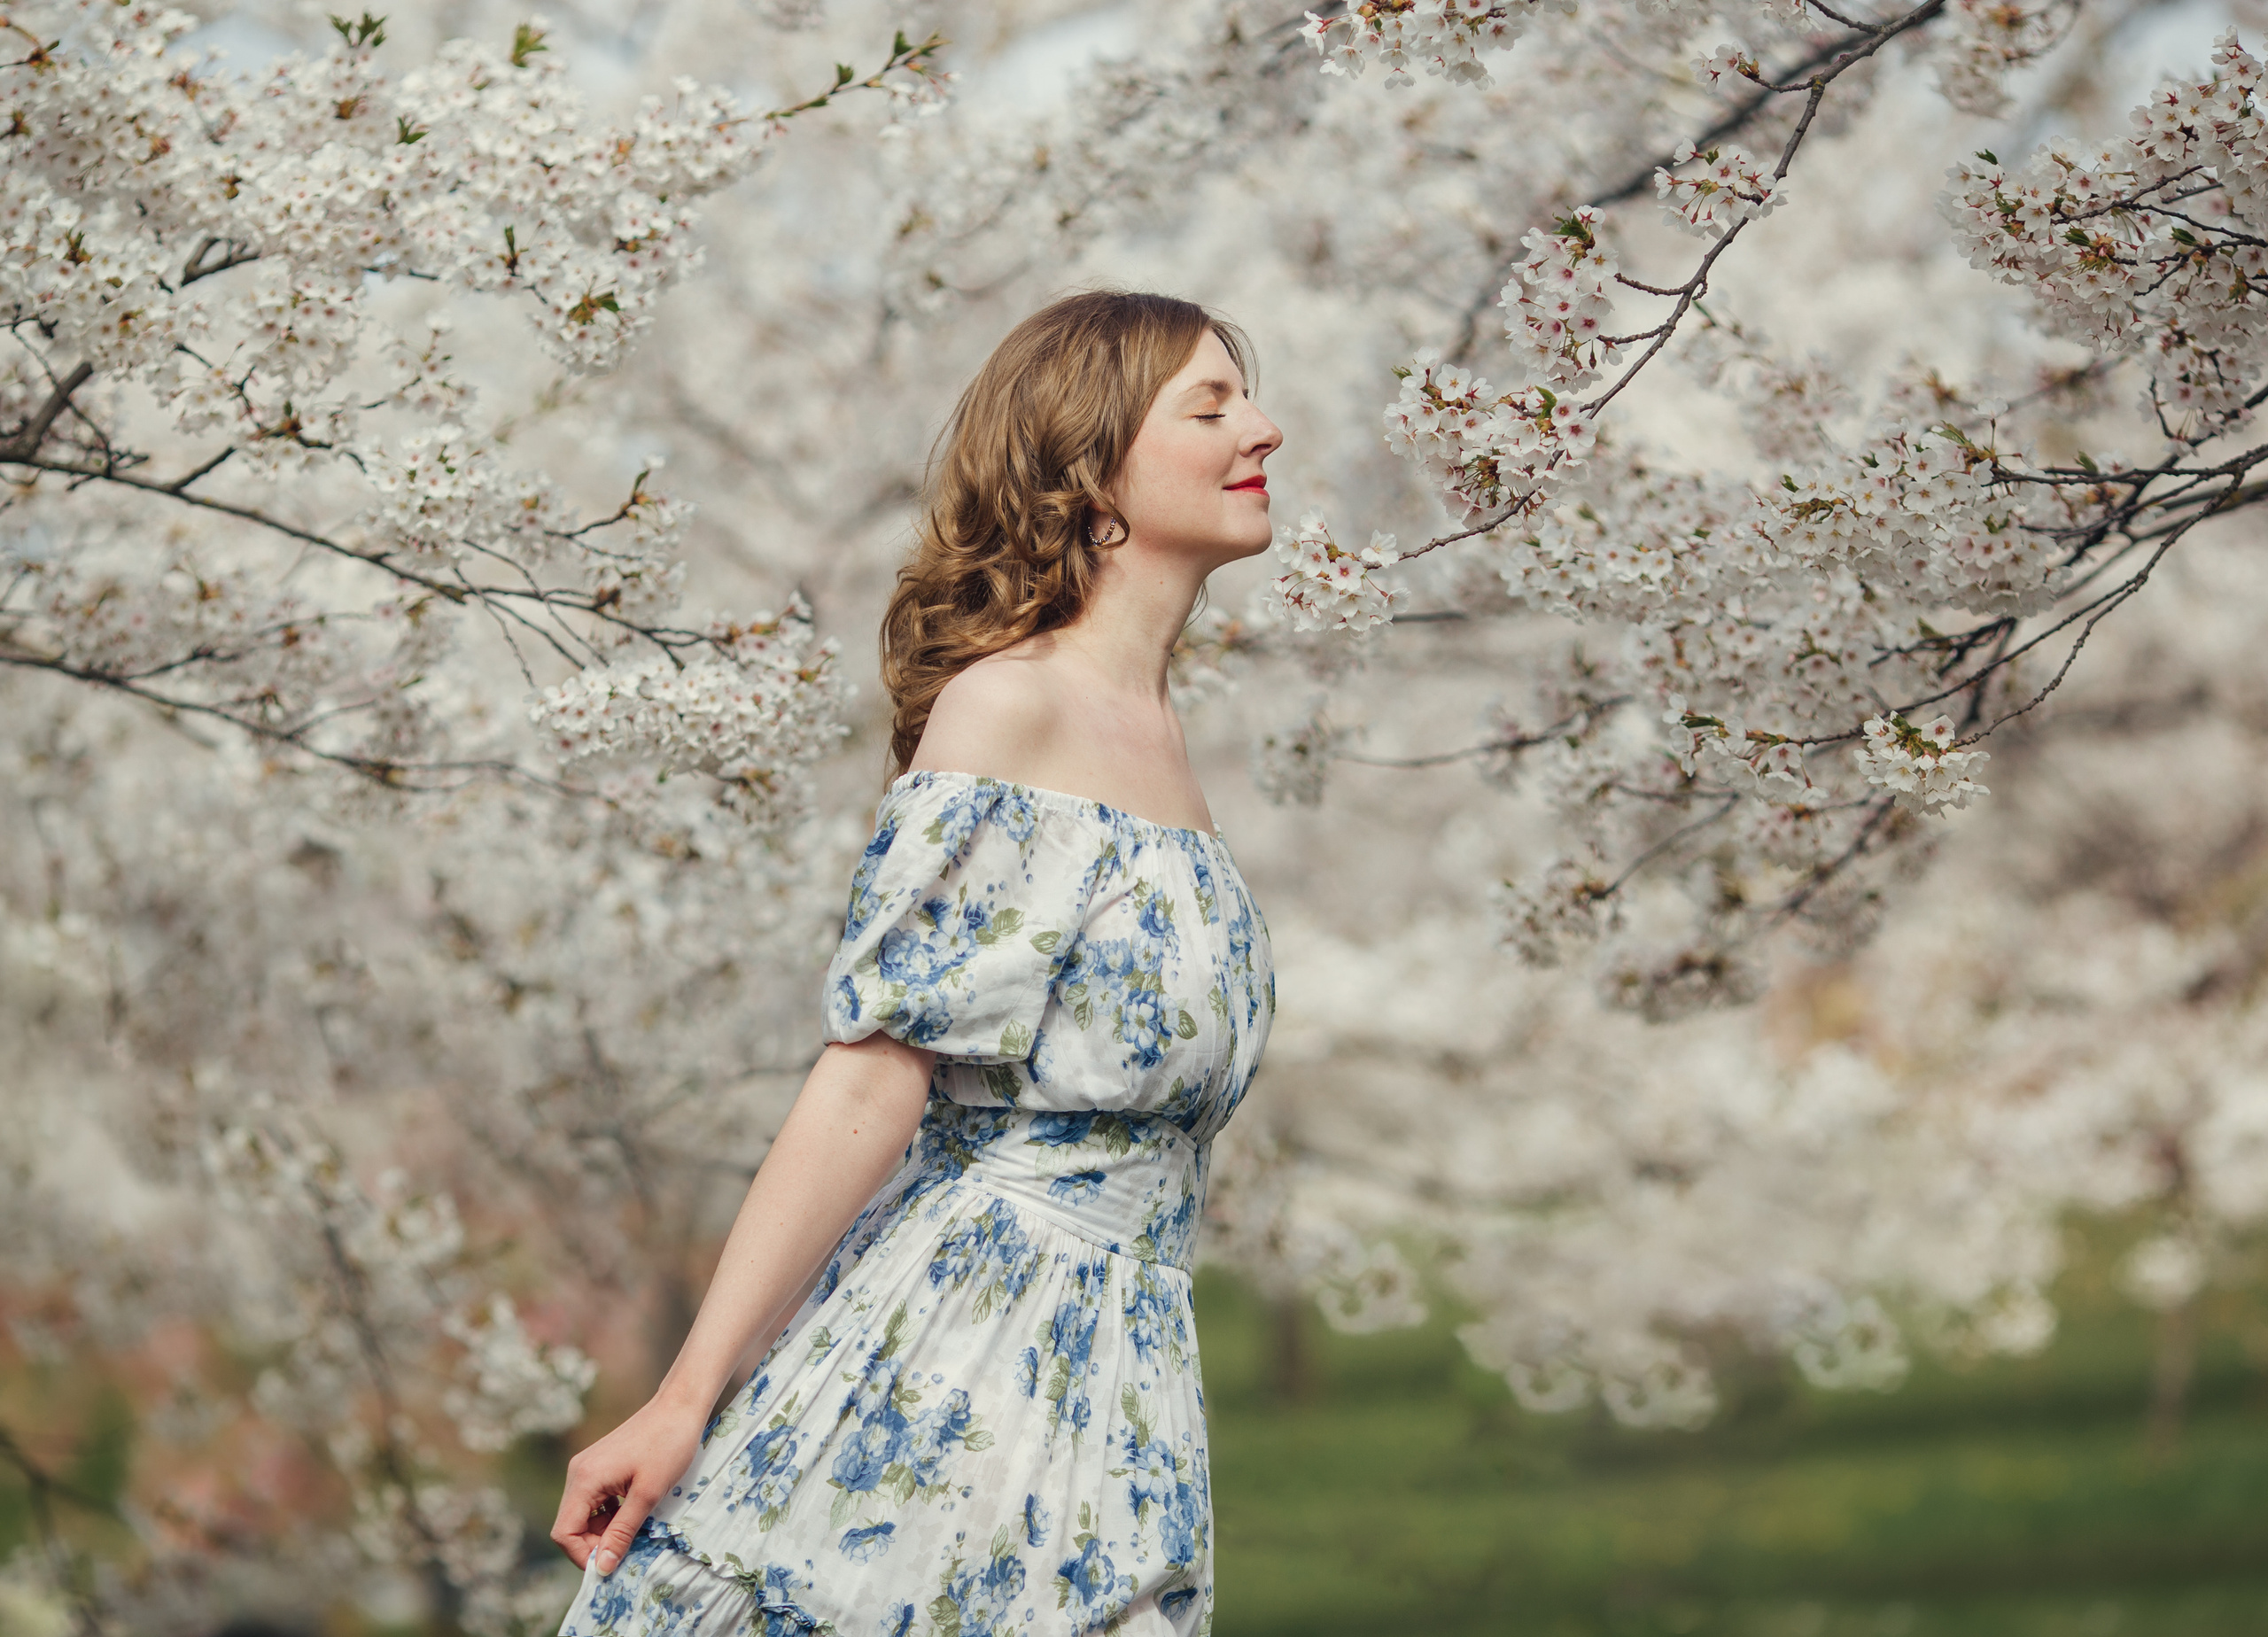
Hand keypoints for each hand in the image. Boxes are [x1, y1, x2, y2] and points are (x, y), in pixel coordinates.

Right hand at [549, 1396, 707, 1574]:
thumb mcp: (648, 1495)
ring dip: (605, 1531)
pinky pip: (595, 1501)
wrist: (680, 1406)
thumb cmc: (668, 1446)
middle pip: (572, 1525)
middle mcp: (578, 1473)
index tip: (610, 1566)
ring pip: (584, 1515)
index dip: (583, 1555)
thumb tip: (603, 1568)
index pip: (564, 1532)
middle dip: (595, 1544)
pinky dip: (610, 1515)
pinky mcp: (599, 1466)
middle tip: (627, 1552)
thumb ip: (622, 1532)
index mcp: (584, 1479)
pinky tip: (634, 1514)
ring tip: (636, 1532)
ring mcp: (587, 1468)